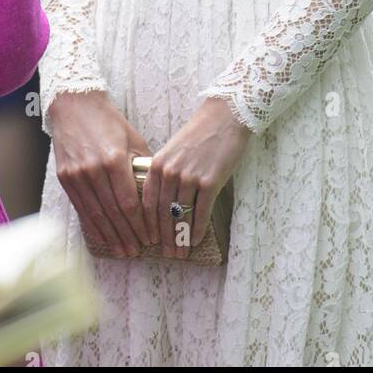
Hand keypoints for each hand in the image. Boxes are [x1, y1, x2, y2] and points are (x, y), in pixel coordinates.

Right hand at [46, 90, 153, 258]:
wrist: (74, 105)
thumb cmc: (109, 121)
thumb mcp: (133, 139)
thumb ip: (143, 166)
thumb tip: (157, 193)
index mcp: (115, 159)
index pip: (129, 202)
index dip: (140, 223)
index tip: (150, 237)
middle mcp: (94, 169)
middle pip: (113, 212)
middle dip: (127, 235)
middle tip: (137, 251)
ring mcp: (77, 175)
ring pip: (95, 214)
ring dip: (110, 235)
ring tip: (122, 251)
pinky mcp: (65, 178)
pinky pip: (80, 208)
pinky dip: (91, 225)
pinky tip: (102, 237)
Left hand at [141, 97, 251, 259]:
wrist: (225, 117)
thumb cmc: (199, 133)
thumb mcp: (173, 150)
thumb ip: (164, 172)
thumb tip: (162, 201)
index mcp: (158, 164)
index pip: (147, 203)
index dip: (148, 226)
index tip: (149, 241)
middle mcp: (170, 172)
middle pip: (162, 214)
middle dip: (164, 238)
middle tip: (167, 255)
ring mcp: (189, 178)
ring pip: (181, 216)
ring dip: (180, 238)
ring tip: (182, 253)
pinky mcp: (210, 182)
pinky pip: (201, 212)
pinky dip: (197, 229)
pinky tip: (196, 240)